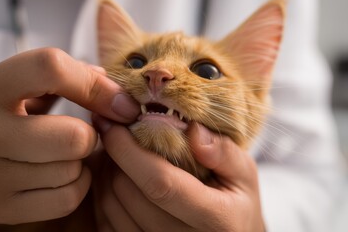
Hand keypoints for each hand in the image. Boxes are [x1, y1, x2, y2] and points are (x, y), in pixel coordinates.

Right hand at [0, 48, 138, 223]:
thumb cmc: (16, 112)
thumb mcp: (34, 84)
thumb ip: (77, 79)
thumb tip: (121, 102)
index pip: (52, 69)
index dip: (96, 86)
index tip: (118, 103)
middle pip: (74, 137)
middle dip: (88, 135)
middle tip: (78, 134)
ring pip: (72, 171)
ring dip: (79, 163)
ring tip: (61, 154)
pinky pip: (68, 199)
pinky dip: (75, 187)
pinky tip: (59, 175)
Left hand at [93, 116, 264, 231]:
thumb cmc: (236, 205)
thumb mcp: (244, 175)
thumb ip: (224, 152)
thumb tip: (193, 130)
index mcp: (214, 219)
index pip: (160, 183)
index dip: (129, 151)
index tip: (113, 125)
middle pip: (127, 193)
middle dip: (115, 157)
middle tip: (118, 135)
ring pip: (110, 206)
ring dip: (106, 174)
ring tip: (118, 156)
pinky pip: (105, 222)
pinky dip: (103, 195)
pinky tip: (117, 179)